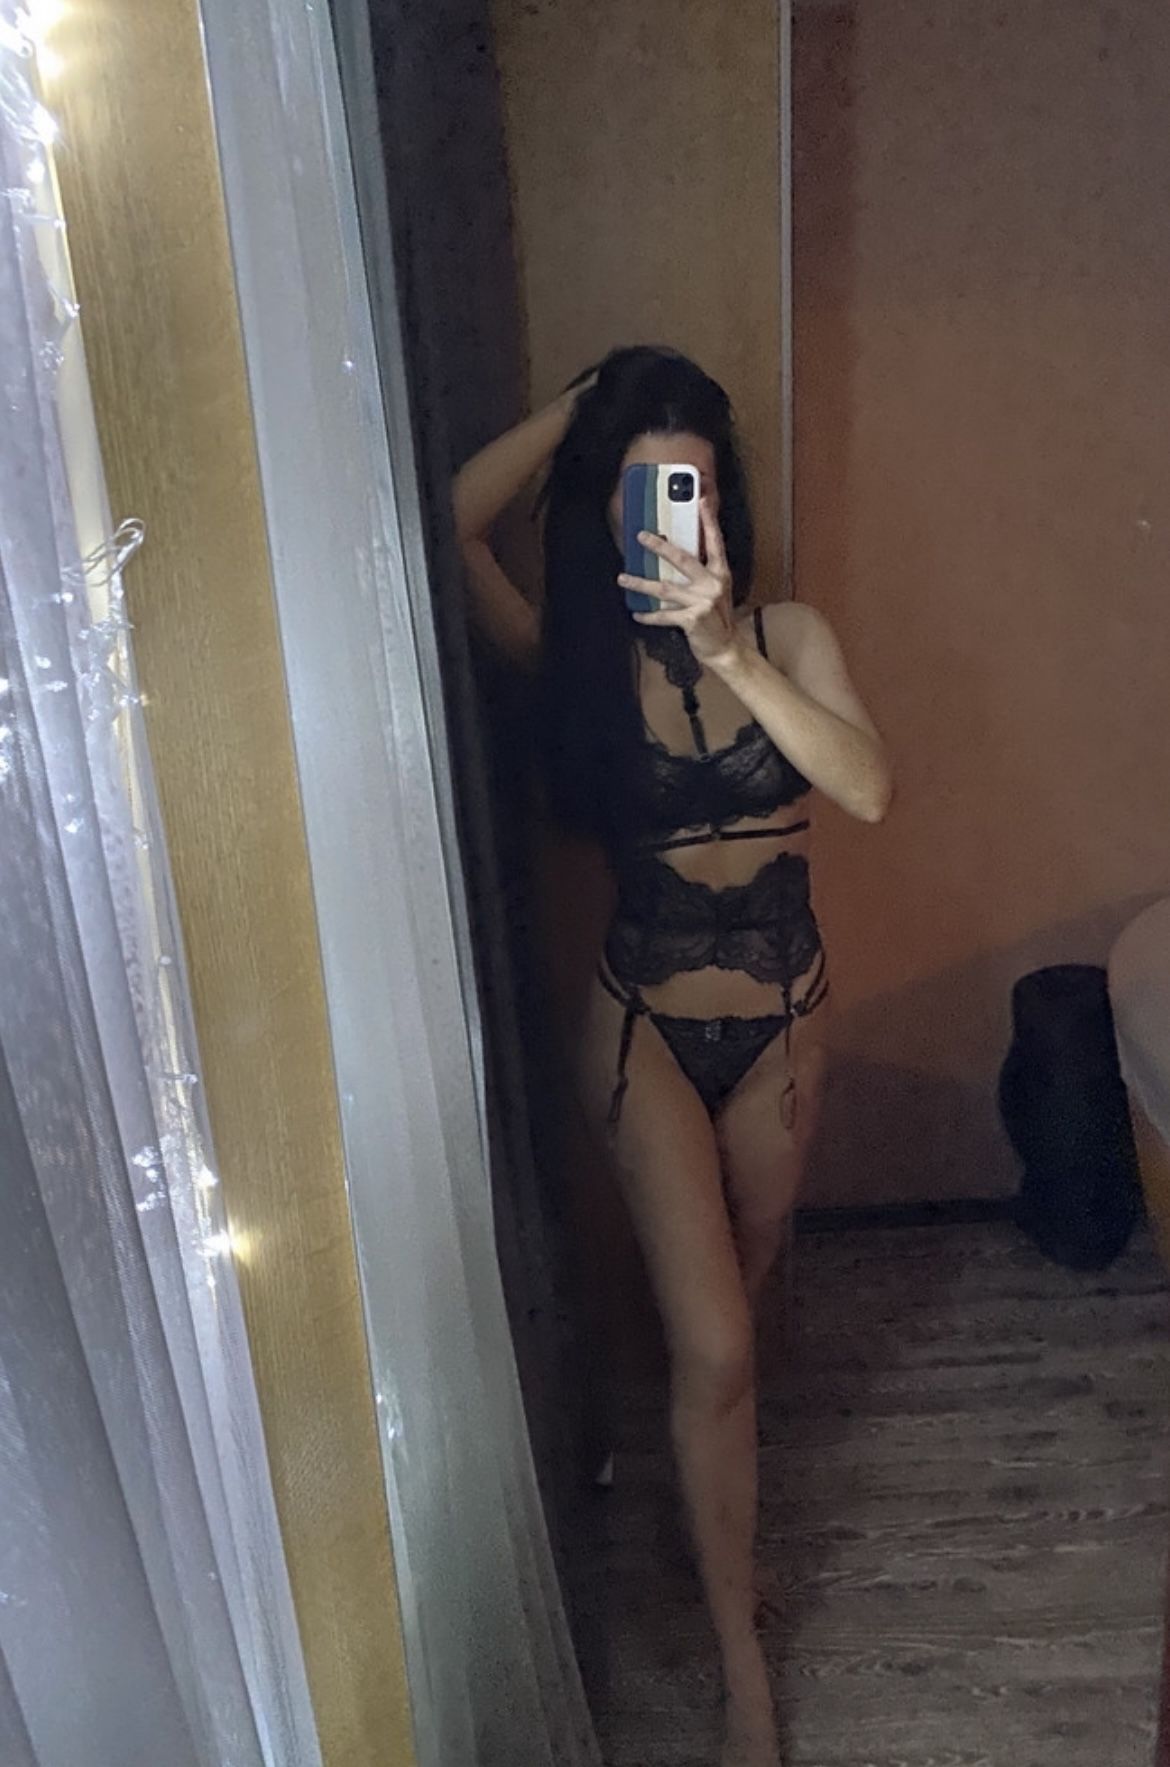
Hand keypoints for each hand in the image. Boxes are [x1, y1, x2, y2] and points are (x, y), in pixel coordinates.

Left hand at [617, 498, 740, 666]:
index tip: (702, 501)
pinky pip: (663, 615)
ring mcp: (702, 602)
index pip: (715, 542)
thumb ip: (701, 572)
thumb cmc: (716, 616)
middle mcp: (712, 584)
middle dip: (660, 547)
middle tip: (641, 536)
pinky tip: (636, 613)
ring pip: (664, 588)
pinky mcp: (692, 620)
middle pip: (683, 559)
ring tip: (622, 578)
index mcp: (720, 572)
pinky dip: (648, 615)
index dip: (709, 521)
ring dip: (640, 583)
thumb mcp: (715, 589)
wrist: (725, 647)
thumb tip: (674, 555)